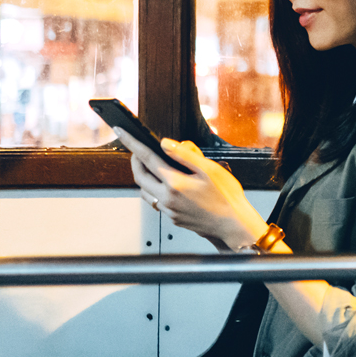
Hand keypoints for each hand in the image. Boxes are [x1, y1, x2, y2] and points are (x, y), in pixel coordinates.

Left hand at [118, 127, 269, 250]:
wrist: (233, 224)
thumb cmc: (226, 197)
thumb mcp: (210, 169)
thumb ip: (186, 154)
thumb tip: (166, 144)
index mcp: (175, 183)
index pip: (147, 158)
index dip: (132, 143)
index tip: (122, 132)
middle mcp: (167, 198)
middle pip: (139, 176)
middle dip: (135, 161)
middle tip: (137, 150)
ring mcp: (169, 210)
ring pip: (145, 191)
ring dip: (144, 177)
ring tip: (153, 167)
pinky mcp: (173, 218)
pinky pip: (156, 201)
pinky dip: (156, 190)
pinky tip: (168, 185)